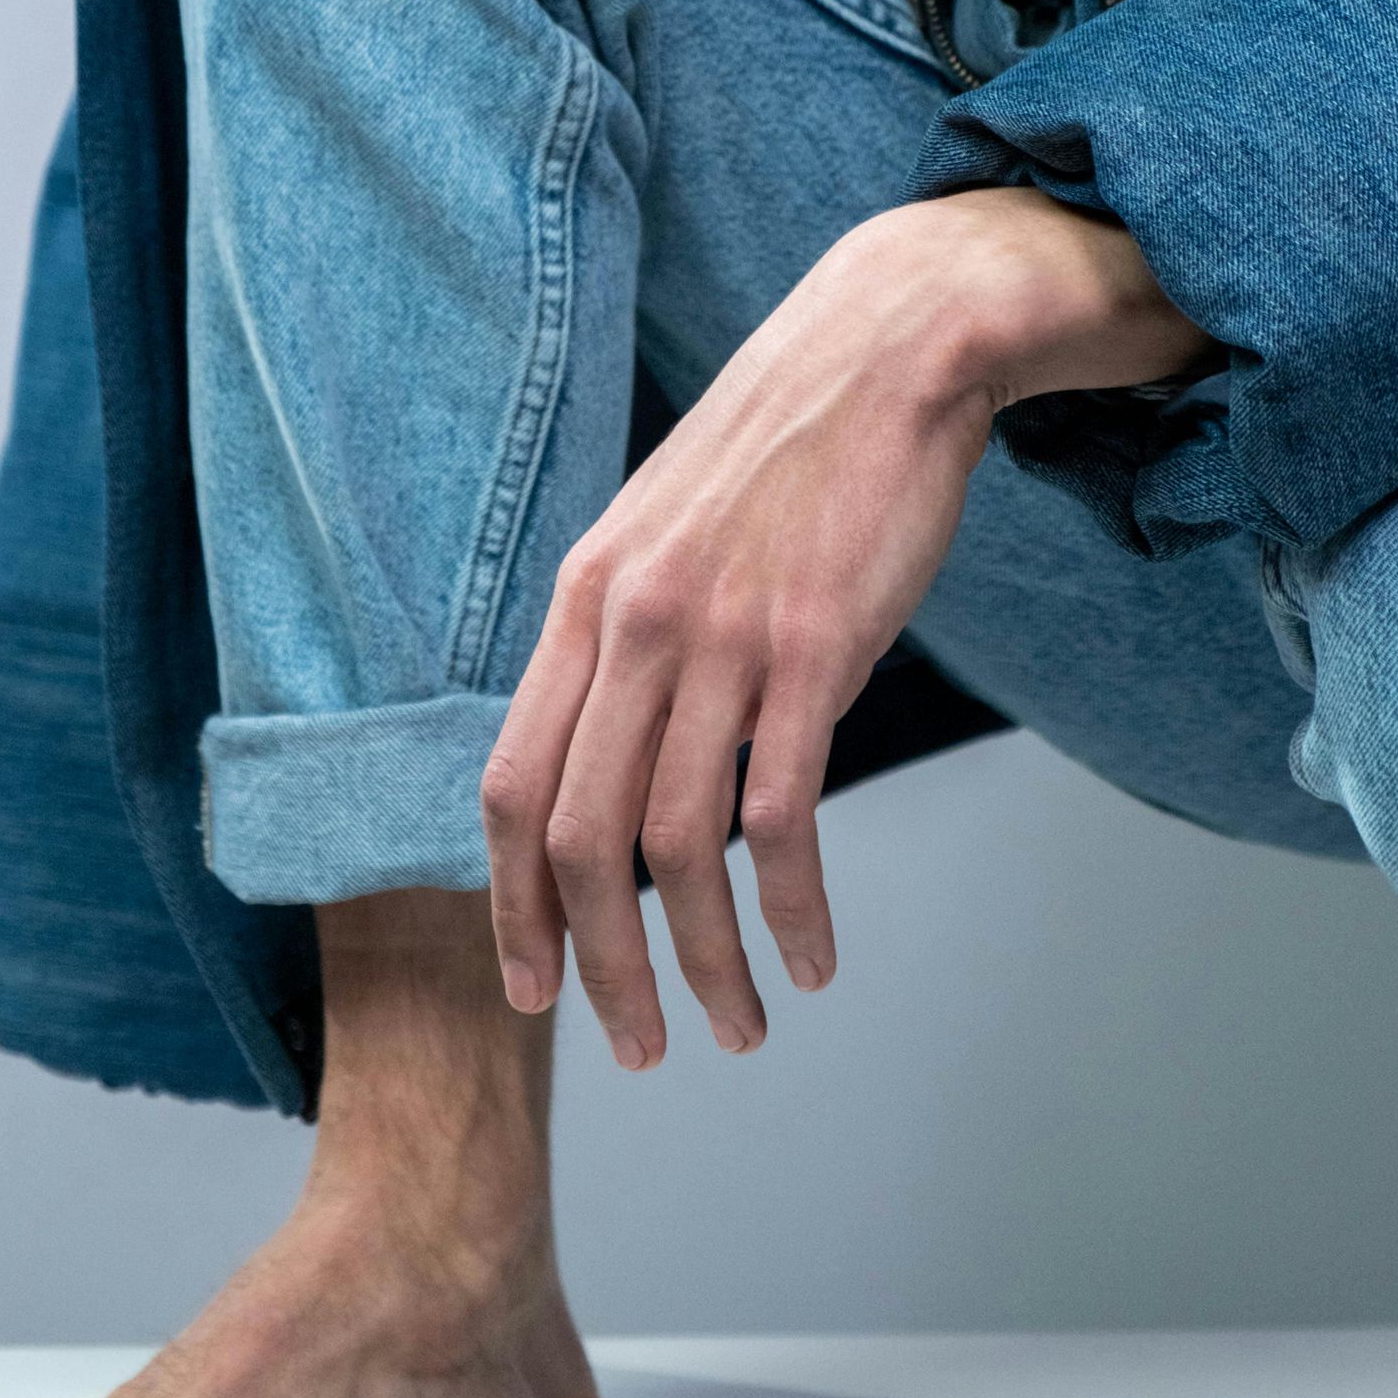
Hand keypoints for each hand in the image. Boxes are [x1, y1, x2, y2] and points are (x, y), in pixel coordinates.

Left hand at [481, 189, 1209, 1067]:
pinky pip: (787, 814)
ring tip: (736, 1027)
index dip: (509, 902)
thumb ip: (628, 643)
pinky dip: (795, 909)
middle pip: (582, 841)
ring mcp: (722, 634)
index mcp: (584, 600)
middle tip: (643, 1046)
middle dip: (603, 969)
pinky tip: (815, 958)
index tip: (530, 987)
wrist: (887, 350)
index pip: (511, 783)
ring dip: (706, 963)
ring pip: (683, 849)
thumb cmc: (783, 454)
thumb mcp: (662, 535)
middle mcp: (634, 622)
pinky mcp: (816, 644)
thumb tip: (624, 768)